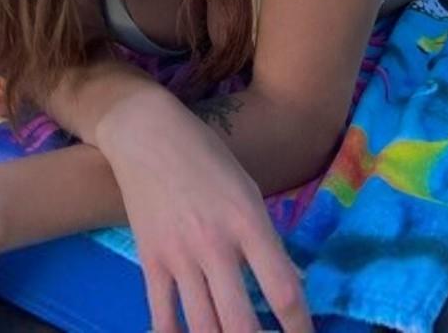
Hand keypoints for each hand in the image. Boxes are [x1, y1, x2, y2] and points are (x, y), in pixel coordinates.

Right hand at [97, 89, 311, 332]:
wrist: (147, 133)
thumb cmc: (206, 156)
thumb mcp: (247, 189)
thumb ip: (266, 240)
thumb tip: (291, 284)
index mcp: (248, 221)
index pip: (283, 290)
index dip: (300, 327)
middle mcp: (215, 244)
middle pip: (240, 324)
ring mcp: (179, 256)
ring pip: (203, 328)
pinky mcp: (150, 261)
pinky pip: (163, 317)